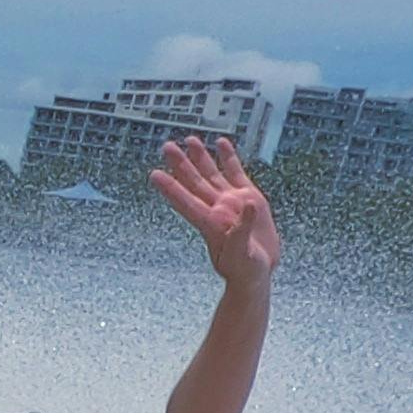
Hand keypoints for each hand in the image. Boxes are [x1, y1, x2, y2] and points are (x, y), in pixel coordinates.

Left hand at [153, 134, 279, 290]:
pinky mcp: (248, 198)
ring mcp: (231, 202)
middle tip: (166, 147)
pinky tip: (221, 143)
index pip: (186, 202)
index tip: (155, 175)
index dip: (170, 188)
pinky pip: (236, 172)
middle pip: (194, 182)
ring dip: (201, 157)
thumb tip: (248, 204)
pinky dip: (229, 157)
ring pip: (212, 174)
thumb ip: (243, 229)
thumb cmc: (246, 270)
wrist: (257, 272)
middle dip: (180, 164)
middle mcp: (217, 209)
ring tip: (190, 140)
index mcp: (211, 224)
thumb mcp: (243, 254)